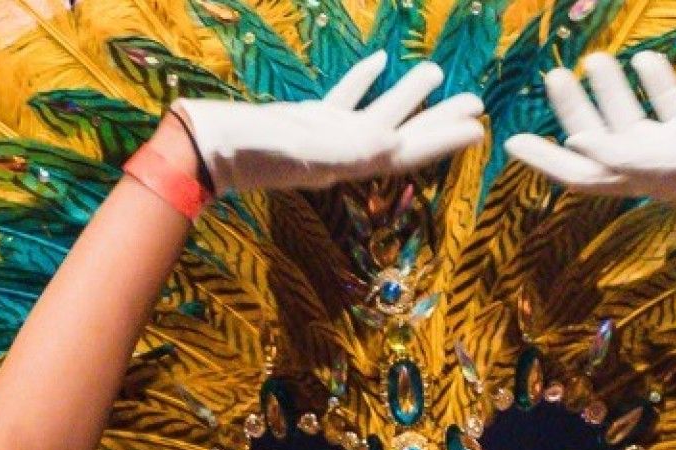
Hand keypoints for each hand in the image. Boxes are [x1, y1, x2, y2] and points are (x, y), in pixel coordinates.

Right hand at [169, 52, 486, 194]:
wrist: (197, 152)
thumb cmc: (244, 152)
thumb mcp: (299, 151)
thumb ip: (340, 148)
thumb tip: (382, 144)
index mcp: (343, 162)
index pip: (405, 152)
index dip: (443, 140)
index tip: (478, 129)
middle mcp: (339, 153)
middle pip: (401, 137)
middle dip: (439, 121)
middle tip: (477, 104)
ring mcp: (321, 138)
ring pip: (375, 114)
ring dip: (408, 95)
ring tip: (437, 71)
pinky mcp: (302, 121)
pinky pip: (341, 100)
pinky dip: (363, 81)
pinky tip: (380, 61)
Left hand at [501, 51, 675, 208]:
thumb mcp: (658, 163)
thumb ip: (616, 155)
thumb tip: (575, 141)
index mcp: (632, 180)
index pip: (576, 173)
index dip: (543, 159)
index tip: (513, 140)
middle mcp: (649, 168)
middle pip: (600, 138)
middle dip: (575, 109)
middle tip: (555, 76)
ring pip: (634, 117)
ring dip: (612, 91)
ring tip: (596, 59)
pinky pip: (670, 106)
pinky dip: (655, 84)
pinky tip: (643, 58)